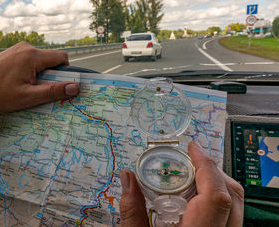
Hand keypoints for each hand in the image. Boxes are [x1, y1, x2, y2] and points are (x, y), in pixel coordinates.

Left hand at [0, 41, 79, 114]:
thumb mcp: (28, 96)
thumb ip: (53, 91)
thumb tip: (75, 87)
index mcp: (32, 55)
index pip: (61, 58)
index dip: (66, 72)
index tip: (61, 86)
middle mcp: (25, 47)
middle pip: (50, 59)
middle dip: (50, 76)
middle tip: (40, 92)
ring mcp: (16, 49)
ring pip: (39, 61)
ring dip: (39, 75)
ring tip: (25, 89)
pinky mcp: (10, 53)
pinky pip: (28, 61)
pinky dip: (29, 72)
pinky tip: (17, 84)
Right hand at [119, 141, 243, 226]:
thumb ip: (132, 210)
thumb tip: (127, 177)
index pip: (215, 195)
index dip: (206, 165)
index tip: (192, 148)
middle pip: (232, 195)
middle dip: (211, 170)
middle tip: (188, 160)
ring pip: (236, 205)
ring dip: (216, 183)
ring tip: (191, 177)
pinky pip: (232, 216)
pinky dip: (217, 199)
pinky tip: (195, 199)